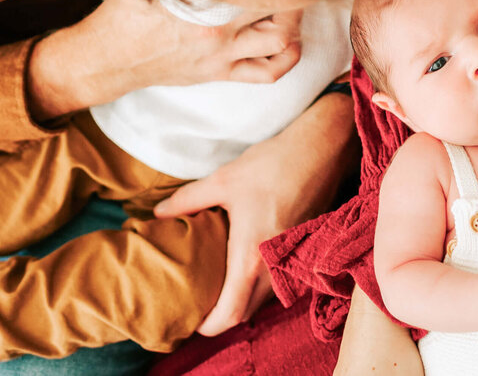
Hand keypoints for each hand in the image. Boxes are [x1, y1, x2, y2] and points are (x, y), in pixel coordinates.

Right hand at [28, 0, 302, 119]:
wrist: (108, 59)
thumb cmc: (126, 13)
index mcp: (202, 3)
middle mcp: (218, 32)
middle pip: (279, 10)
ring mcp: (223, 55)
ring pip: (279, 42)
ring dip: (294, 21)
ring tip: (294, 4)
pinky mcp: (221, 73)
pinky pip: (266, 74)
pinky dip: (286, 59)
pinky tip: (291, 42)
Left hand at [154, 91, 354, 334]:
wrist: (320, 151)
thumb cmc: (272, 166)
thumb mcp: (222, 180)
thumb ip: (187, 201)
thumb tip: (158, 214)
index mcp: (250, 257)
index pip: (230, 313)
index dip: (209, 326)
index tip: (192, 321)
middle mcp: (274, 268)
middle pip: (246, 312)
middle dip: (223, 316)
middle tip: (201, 303)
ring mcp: (292, 260)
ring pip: (264, 298)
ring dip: (243, 299)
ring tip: (220, 284)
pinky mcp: (303, 250)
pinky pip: (279, 281)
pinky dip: (261, 284)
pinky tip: (248, 263)